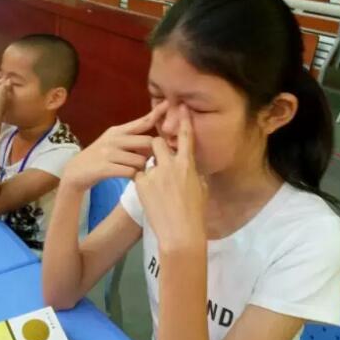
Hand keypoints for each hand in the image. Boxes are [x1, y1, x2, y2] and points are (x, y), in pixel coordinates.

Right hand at [61, 100, 169, 191]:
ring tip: (137, 173)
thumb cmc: (100, 159)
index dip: (156, 113)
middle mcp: (113, 139)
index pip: (141, 121)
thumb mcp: (113, 143)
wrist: (75, 173)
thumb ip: (131, 140)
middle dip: (152, 153)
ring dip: (142, 169)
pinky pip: (130, 172)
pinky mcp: (105, 167)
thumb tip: (154, 142)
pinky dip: (135, 178)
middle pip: (146, 142)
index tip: (168, 103)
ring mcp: (108, 153)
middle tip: (151, 162)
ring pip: (140, 160)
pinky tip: (132, 180)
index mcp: (117, 131)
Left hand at [134, 105, 207, 253]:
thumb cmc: (195, 214)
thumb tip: (191, 167)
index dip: (183, 121)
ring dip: (149, 168)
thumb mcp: (201, 189)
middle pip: (157, 142)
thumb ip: (194, 173)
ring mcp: (154, 174)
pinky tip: (149, 195)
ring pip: (146, 160)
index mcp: (188, 165)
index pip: (185, 137)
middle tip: (157, 158)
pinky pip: (138, 175)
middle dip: (155, 147)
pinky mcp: (141, 184)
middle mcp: (171, 165)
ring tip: (157, 187)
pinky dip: (142, 182)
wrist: (180, 232)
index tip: (181, 107)